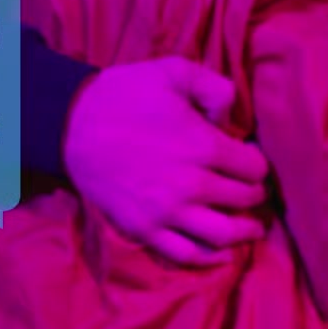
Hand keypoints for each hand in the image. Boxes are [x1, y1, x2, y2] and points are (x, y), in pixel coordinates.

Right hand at [64, 57, 269, 266]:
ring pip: (224, 233)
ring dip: (244, 231)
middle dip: (254, 194)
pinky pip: (187, 254)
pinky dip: (211, 257)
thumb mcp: (173, 71)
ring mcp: (168, 212)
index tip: (250, 160)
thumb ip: (214, 86)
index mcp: (204, 145)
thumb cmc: (123, 95)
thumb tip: (233, 117)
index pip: (254, 167)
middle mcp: (192, 184)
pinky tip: (222, 253)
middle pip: (244, 199)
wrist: (71, 126)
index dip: (256, 162)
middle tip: (253, 190)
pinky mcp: (145, 229)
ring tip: (252, 227)